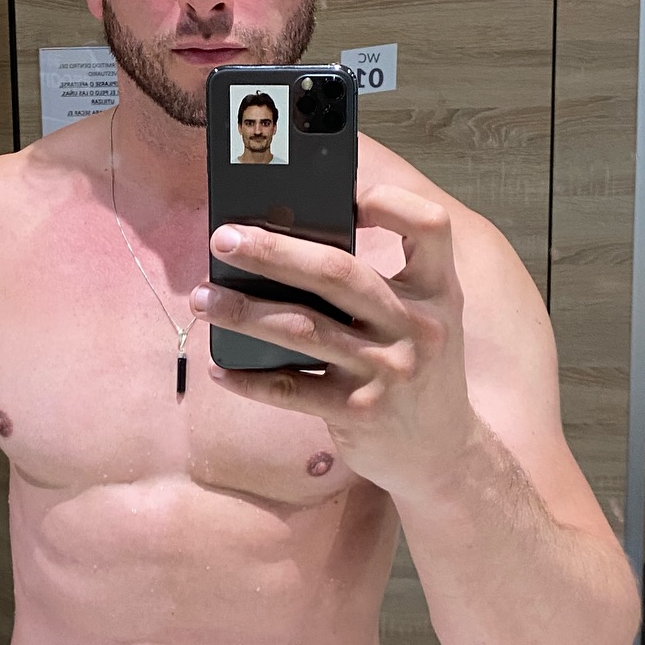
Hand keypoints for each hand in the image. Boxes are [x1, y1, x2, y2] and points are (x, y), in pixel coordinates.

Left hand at [189, 184, 478, 500]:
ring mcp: (389, 371)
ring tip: (201, 298)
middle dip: (272, 252)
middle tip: (222, 239)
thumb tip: (288, 239)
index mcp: (437, 290)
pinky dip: (249, 379)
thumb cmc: (418, 369)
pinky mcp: (360, 413)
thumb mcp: (421, 318)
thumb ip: (380, 281)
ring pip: (302, 329)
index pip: (429, 226)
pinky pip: (291, 390)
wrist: (443, 452)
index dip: (389, 201)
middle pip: (338, 272)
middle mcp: (417, 325)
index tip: (341, 192)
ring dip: (243, 311)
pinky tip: (219, 367)